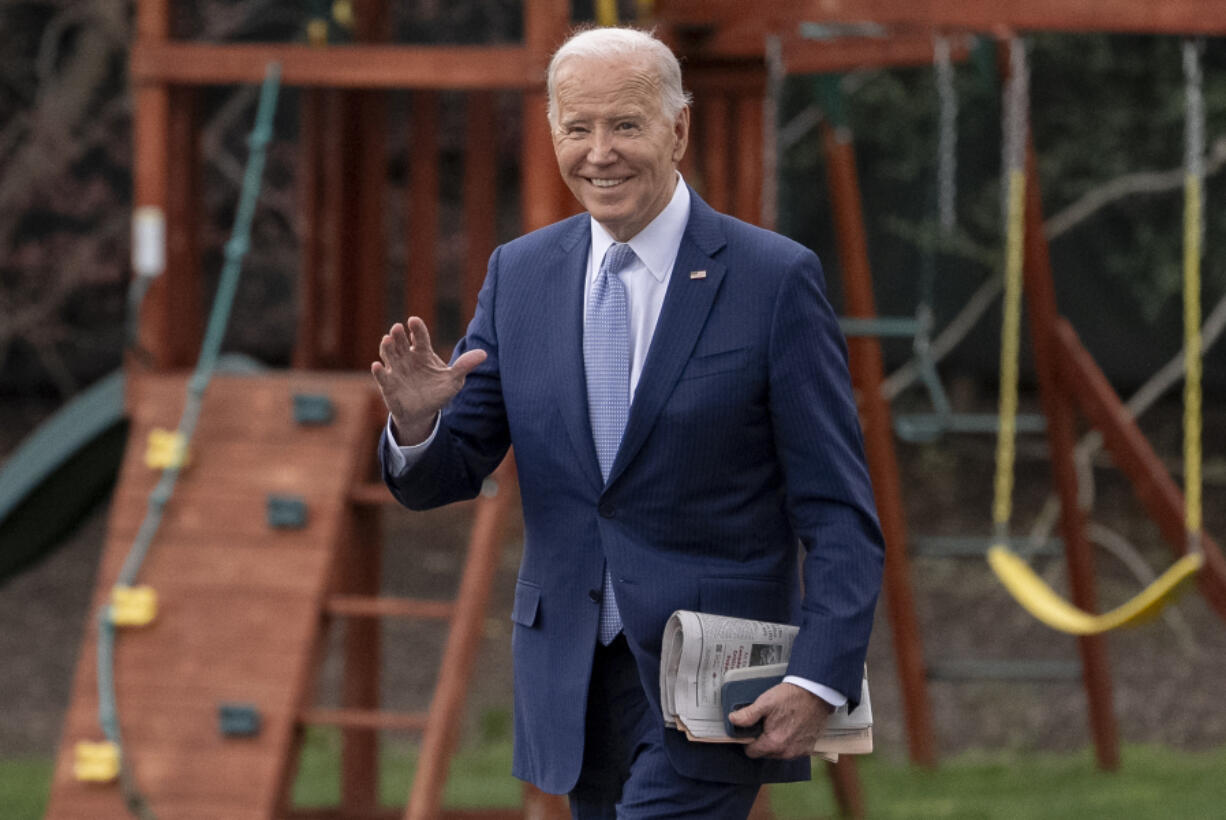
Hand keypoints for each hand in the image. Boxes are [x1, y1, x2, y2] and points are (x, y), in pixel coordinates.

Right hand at [370, 316, 486, 443]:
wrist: (423, 412)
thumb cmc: (438, 392)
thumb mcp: (454, 380)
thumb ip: (464, 366)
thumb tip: (484, 354)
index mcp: (423, 353)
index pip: (419, 337)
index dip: (416, 329)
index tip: (413, 321)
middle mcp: (407, 357)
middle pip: (401, 342)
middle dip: (398, 335)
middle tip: (397, 328)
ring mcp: (396, 369)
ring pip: (388, 354)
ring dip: (387, 347)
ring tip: (387, 340)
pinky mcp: (388, 384)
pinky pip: (382, 376)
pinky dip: (378, 371)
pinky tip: (377, 366)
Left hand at [727, 682, 832, 759]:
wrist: (816, 693)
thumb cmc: (790, 697)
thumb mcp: (765, 702)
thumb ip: (747, 715)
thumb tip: (732, 720)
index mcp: (773, 743)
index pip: (752, 752)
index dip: (749, 741)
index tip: (753, 729)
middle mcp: (786, 753)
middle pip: (765, 753)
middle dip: (763, 741)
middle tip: (767, 723)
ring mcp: (799, 752)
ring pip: (779, 753)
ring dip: (777, 742)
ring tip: (780, 723)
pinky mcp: (809, 748)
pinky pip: (792, 751)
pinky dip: (790, 742)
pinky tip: (792, 727)